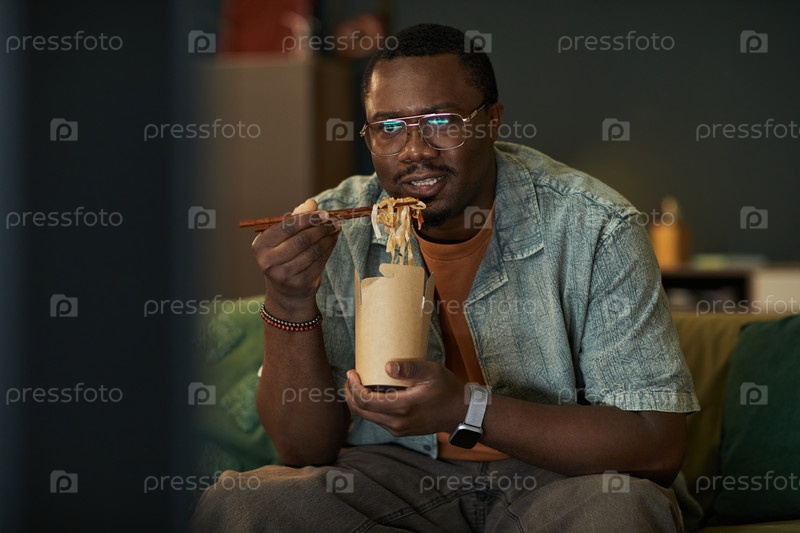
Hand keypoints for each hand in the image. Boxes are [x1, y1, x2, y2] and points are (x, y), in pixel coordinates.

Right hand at [252, 199, 340, 315]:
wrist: (286, 291)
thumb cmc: (284, 255)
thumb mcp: (283, 236)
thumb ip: (296, 218)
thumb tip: (311, 204)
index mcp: (260, 245)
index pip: (287, 227)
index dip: (308, 219)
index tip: (325, 214)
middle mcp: (268, 261)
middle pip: (301, 239)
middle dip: (321, 229)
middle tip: (334, 222)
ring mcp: (283, 275)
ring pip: (313, 251)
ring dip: (328, 238)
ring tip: (335, 230)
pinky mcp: (299, 283)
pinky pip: (319, 262)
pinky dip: (329, 249)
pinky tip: (332, 241)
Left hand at [344, 360, 466, 436]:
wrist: (460, 412)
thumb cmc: (447, 389)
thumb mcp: (432, 372)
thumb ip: (410, 368)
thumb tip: (387, 366)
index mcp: (403, 407)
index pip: (366, 401)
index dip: (354, 387)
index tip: (352, 372)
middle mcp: (398, 422)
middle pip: (361, 411)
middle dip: (350, 394)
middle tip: (349, 378)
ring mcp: (398, 429)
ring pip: (367, 417)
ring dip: (357, 401)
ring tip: (356, 384)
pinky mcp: (400, 430)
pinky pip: (377, 420)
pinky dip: (369, 407)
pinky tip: (371, 394)